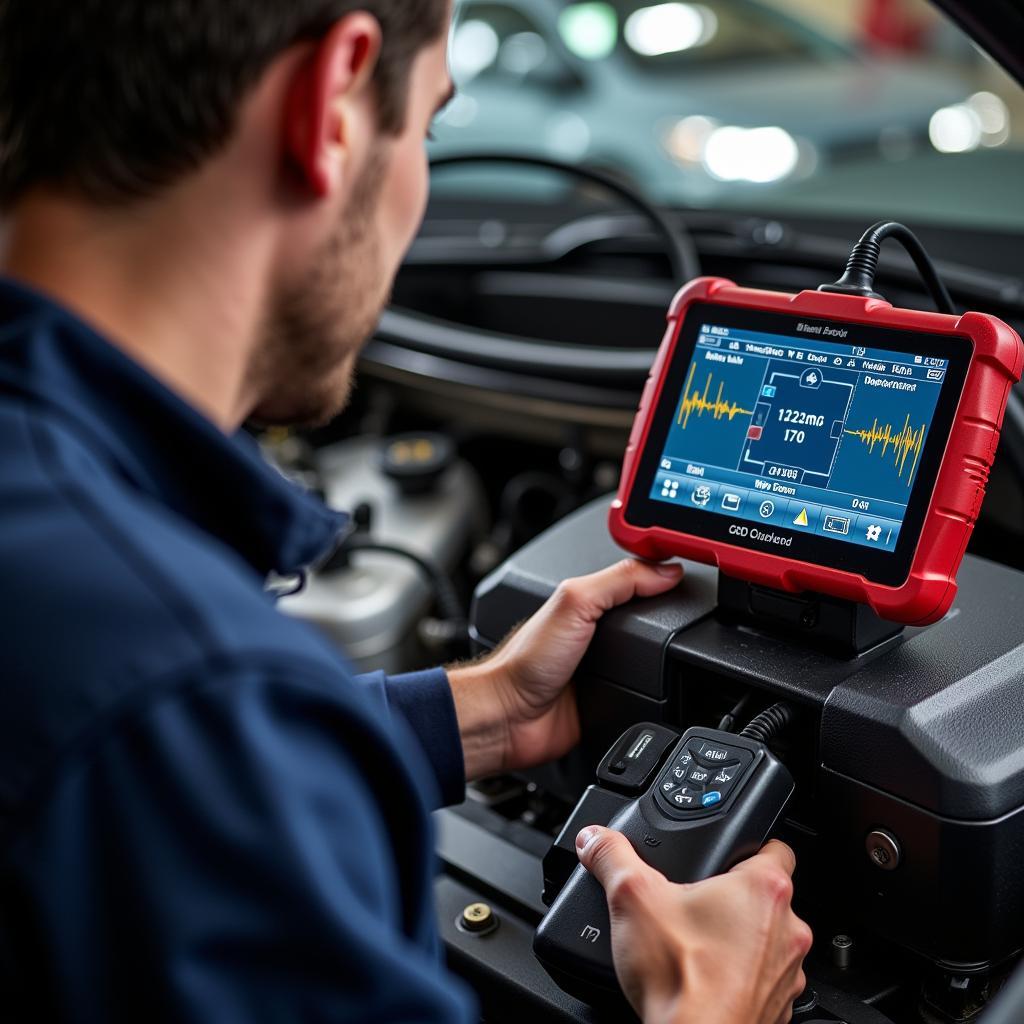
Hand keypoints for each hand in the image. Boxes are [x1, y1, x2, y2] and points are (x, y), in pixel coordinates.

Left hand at [448, 558, 682, 778]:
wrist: (511, 718)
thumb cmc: (526, 661)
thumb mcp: (575, 602)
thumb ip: (619, 581)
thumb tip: (667, 571)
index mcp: (587, 601)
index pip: (634, 578)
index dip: (661, 573)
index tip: (689, 572)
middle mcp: (596, 632)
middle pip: (649, 618)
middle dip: (670, 618)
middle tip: (693, 614)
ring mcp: (605, 667)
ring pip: (653, 657)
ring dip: (665, 658)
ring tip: (679, 651)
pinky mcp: (612, 700)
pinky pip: (647, 692)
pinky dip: (658, 691)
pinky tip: (662, 686)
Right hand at [576, 829, 811, 1023]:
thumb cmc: (680, 978)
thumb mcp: (631, 897)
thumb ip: (612, 856)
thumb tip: (595, 839)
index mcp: (764, 888)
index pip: (776, 847)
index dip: (750, 846)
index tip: (726, 854)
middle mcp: (788, 928)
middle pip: (768, 896)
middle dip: (736, 897)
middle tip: (698, 904)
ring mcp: (788, 972)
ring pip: (769, 940)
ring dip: (742, 939)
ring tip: (699, 943)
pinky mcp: (777, 1008)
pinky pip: (765, 980)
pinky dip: (742, 977)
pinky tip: (707, 978)